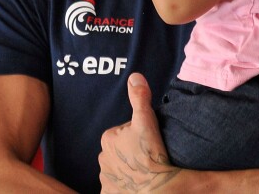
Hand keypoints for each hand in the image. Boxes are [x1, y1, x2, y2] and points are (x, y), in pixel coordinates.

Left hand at [99, 73, 179, 192]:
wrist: (156, 189)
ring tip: (146, 170)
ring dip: (129, 168)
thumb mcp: (147, 119)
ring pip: (119, 168)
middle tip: (150, 154)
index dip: (139, 133)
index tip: (150, 140)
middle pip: (121, 149)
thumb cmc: (151, 154)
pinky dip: (125, 186)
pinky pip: (117, 187)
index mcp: (108, 138)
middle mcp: (102, 158)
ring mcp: (105, 179)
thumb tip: (134, 76)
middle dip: (132, 150)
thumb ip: (140, 96)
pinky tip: (137, 184)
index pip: (125, 131)